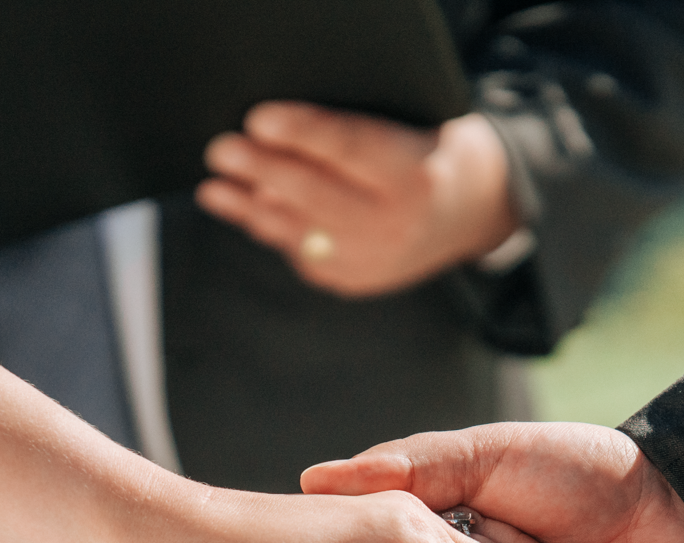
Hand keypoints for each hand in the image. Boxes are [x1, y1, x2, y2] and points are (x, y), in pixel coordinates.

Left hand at [197, 102, 521, 297]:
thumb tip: (276, 129)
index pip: (349, 149)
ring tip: (215, 187)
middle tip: (222, 150)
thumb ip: (354, 128)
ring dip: (251, 207)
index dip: (301, 133)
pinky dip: (270, 230)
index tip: (258, 119)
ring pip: (301, 231)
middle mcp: (397, 223)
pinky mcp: (356, 281)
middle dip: (263, 171)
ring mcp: (376, 259)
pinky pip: (301, 255)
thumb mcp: (410, 125)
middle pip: (317, 194)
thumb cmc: (426, 152)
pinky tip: (244, 210)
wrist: (468, 212)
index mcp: (416, 174)